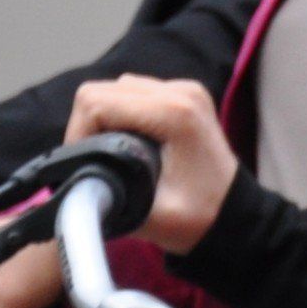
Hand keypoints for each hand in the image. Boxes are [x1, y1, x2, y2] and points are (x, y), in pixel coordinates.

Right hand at [61, 77, 239, 254]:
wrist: (235, 215)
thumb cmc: (199, 219)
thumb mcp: (150, 216)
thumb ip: (108, 198)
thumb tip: (71, 186)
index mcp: (175, 113)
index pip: (97, 103)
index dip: (77, 134)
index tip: (80, 163)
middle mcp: (181, 92)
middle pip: (102, 90)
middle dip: (86, 126)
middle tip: (90, 161)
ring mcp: (184, 90)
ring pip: (116, 89)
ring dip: (103, 119)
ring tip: (108, 155)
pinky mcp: (183, 95)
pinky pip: (134, 93)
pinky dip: (120, 115)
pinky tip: (126, 144)